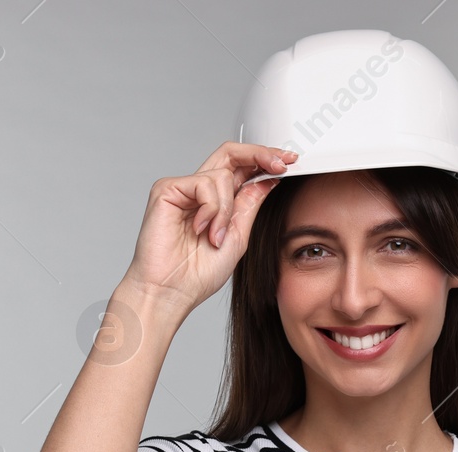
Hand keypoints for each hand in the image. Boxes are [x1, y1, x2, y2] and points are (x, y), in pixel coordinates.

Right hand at [122, 141, 296, 314]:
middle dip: (260, 154)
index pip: (241, 168)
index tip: (290, 162)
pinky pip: (203, 184)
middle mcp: (199, 191)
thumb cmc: (197, 274)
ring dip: (227, 210)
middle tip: (282, 163)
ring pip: (222, 175)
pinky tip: (200, 229)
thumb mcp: (238, 236)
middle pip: (231, 153)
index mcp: (216, 202)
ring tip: (215, 237)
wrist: (172, 291)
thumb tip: (269, 179)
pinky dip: (210, 209)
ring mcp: (182, 188)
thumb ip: (250, 205)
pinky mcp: (167, 189)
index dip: (265, 160)